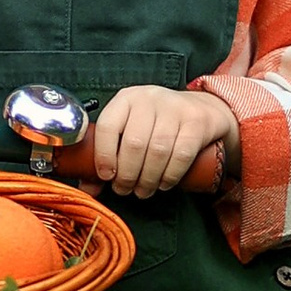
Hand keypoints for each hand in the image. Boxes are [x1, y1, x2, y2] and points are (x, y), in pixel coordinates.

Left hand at [92, 83, 240, 200]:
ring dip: (147, 179)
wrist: (202, 108)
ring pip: (157, 151)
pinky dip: (169, 176)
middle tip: (125, 189)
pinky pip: (181, 155)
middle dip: (127, 175)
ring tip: (142, 191)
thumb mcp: (131, 129)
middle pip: (133, 144)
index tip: (106, 176)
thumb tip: (89, 188)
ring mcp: (174, 109)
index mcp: (126, 99)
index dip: (104, 155)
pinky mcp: (196, 122)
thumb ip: (110, 155)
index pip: (107, 125)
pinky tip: (163, 184)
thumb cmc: (158, 123)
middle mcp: (148, 99)